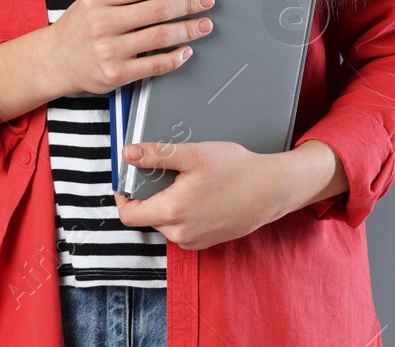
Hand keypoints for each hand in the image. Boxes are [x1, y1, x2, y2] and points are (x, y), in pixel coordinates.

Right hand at [43, 0, 215, 97]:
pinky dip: (175, 57)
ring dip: (188, 30)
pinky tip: (187, 51)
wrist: (55, 61)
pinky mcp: (116, 74)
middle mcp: (103, 22)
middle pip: (157, 9)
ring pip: (160, 36)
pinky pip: (154, 65)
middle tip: (207, 0)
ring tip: (204, 24)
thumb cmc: (80, 26)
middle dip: (188, 3)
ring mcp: (109, 50)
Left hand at [113, 141, 291, 249]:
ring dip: (167, 205)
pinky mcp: (206, 242)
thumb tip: (128, 153)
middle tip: (164, 173)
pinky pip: (182, 229)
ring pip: (165, 223)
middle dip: (149, 196)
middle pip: (147, 217)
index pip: (128, 215)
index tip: (127, 181)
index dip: (123, 197)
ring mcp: (194, 241)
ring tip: (187, 183)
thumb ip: (157, 154)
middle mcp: (180, 233)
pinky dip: (183, 214)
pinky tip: (200, 195)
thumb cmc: (236, 170)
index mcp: (171, 211)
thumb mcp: (193, 155)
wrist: (271, 189)